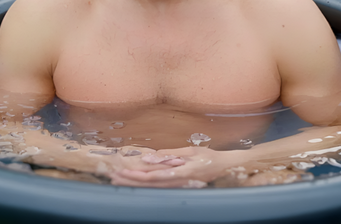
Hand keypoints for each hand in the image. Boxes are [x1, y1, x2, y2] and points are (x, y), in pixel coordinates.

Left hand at [110, 147, 243, 187]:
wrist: (226, 168)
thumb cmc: (209, 157)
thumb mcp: (191, 151)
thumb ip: (171, 155)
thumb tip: (151, 157)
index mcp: (180, 173)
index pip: (153, 177)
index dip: (136, 176)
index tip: (122, 173)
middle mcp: (177, 182)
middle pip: (149, 184)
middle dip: (130, 182)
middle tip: (113, 179)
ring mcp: (179, 186)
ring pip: (153, 188)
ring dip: (136, 185)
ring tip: (120, 182)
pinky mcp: (180, 186)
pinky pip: (161, 187)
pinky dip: (147, 185)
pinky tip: (138, 183)